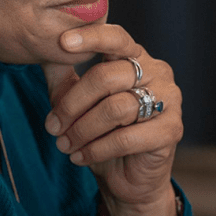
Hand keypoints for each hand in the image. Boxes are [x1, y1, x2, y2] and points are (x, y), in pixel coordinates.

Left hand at [41, 24, 182, 215]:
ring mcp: (169, 100)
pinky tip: (80, 157)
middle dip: (71, 104)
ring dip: (82, 130)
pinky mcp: (172, 130)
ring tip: (63, 144)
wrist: (128, 177)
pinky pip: (126, 138)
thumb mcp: (78, 102)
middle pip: (105, 77)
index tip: (62, 42)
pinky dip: (96, 149)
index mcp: (135, 57)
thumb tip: (44, 52)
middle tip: (52, 126)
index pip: (115, 37)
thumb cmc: (101, 132)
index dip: (90, 37)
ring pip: (115, 108)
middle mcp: (157, 72)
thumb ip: (65, 78)